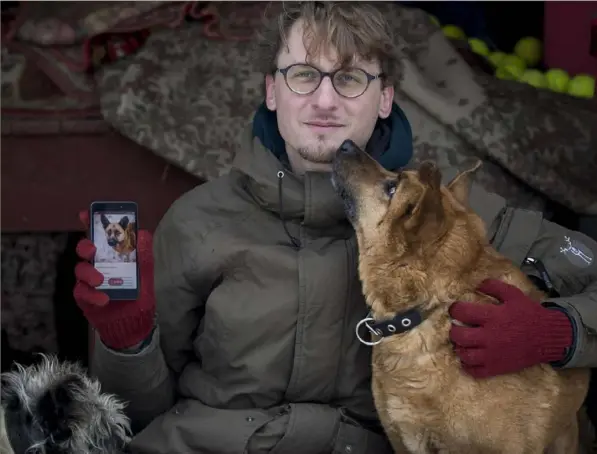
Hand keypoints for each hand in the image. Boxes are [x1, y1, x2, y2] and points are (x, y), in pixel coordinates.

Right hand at [73, 210, 155, 349]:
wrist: (135, 322)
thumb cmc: (140, 294)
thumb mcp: (146, 274)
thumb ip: (145, 255)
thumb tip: (143, 233)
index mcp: (111, 255)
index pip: (98, 236)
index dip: (89, 223)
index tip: (84, 214)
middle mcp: (97, 265)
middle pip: (84, 250)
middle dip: (85, 247)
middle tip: (93, 251)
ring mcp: (89, 281)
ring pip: (80, 270)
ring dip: (89, 273)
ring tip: (101, 281)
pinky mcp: (85, 298)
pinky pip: (82, 292)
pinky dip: (92, 295)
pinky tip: (103, 299)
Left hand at [449, 279, 572, 378]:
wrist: (549, 337)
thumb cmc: (529, 314)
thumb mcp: (513, 295)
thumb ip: (494, 287)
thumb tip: (477, 284)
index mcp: (492, 317)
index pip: (462, 312)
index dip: (455, 309)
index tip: (456, 309)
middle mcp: (489, 337)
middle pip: (459, 336)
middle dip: (454, 330)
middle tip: (458, 327)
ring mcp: (492, 355)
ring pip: (464, 355)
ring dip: (459, 348)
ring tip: (463, 343)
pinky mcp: (497, 368)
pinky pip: (475, 371)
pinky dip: (467, 366)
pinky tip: (469, 358)